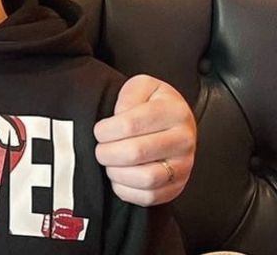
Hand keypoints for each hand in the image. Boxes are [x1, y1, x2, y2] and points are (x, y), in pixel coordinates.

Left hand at [94, 74, 196, 205]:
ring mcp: (183, 166)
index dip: (105, 130)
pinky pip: (149, 197)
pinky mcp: (177, 187)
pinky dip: (126, 190)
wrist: (172, 124)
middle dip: (106, 152)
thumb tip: (119, 116)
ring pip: (145, 178)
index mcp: (174, 111)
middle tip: (101, 149)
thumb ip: (129, 94)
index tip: (99, 131)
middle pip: (135, 153)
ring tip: (110, 162)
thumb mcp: (141, 87)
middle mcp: (184, 140)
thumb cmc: (151, 105)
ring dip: (116, 172)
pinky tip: (119, 176)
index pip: (130, 125)